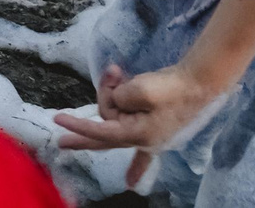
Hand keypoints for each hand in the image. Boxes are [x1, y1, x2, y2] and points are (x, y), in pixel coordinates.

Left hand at [54, 62, 228, 187]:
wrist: (198, 84)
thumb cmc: (170, 88)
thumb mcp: (139, 89)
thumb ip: (119, 99)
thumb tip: (116, 102)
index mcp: (138, 134)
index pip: (100, 131)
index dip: (78, 125)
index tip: (57, 120)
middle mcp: (142, 139)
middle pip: (105, 130)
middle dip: (82, 132)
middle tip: (59, 137)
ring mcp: (149, 136)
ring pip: (116, 119)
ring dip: (111, 93)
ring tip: (116, 71)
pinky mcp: (154, 129)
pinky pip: (142, 153)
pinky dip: (137, 168)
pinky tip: (130, 183)